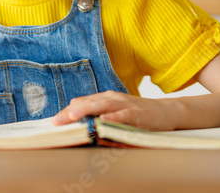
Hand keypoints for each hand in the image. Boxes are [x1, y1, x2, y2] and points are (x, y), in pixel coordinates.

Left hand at [51, 91, 176, 130]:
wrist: (166, 111)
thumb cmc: (138, 113)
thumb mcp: (115, 111)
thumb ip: (97, 111)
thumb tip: (74, 112)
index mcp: (105, 98)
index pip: (82, 103)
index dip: (67, 112)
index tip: (54, 121)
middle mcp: (113, 98)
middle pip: (89, 103)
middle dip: (71, 112)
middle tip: (57, 121)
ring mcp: (125, 105)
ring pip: (103, 105)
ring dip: (87, 110)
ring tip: (73, 116)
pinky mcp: (138, 113)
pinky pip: (124, 115)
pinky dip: (114, 117)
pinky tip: (104, 120)